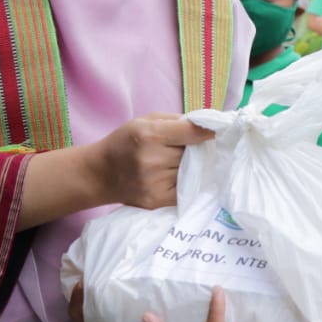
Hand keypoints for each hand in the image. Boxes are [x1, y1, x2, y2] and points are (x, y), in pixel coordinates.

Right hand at [96, 113, 212, 209]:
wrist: (99, 174)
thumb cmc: (125, 142)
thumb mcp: (145, 121)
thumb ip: (176, 121)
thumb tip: (208, 126)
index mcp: (149, 135)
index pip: (191, 132)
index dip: (209, 131)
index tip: (222, 130)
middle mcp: (152, 160)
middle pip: (192, 153)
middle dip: (195, 150)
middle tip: (191, 148)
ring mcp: (154, 183)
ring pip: (191, 172)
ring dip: (192, 167)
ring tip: (179, 163)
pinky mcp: (157, 201)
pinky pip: (186, 190)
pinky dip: (188, 183)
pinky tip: (181, 177)